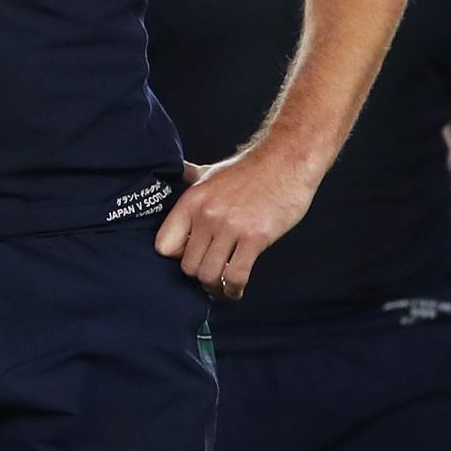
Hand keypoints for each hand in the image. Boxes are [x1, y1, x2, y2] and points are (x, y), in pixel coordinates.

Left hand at [153, 154, 317, 300]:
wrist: (286, 161)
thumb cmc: (249, 169)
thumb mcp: (211, 172)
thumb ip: (191, 176)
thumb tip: (176, 171)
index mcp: (191, 201)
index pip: (164, 245)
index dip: (176, 257)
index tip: (190, 256)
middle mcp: (207, 215)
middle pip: (187, 266)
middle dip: (198, 275)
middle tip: (210, 275)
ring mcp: (231, 227)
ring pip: (209, 275)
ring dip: (215, 287)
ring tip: (222, 285)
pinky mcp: (255, 237)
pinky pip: (236, 276)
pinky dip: (234, 289)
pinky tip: (236, 289)